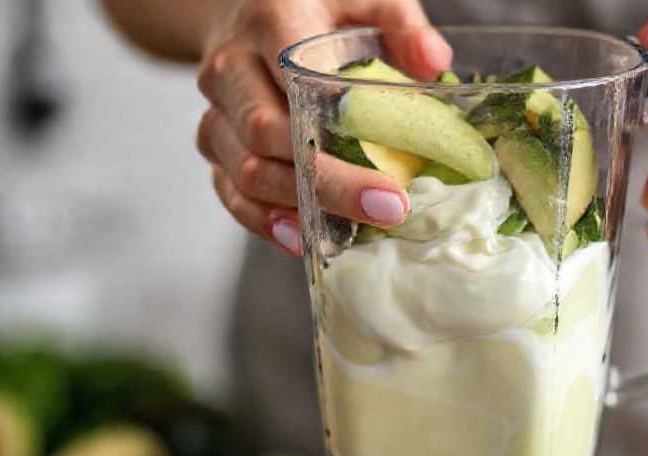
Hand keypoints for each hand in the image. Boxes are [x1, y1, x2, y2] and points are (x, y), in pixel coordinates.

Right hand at [195, 0, 450, 254]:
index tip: (386, 167)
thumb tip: (434, 63)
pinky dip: (265, 222)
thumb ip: (400, 21)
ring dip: (298, 209)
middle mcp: (231, 68)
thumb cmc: (315, 10)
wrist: (243, 13)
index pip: (290, 77)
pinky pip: (231, 194)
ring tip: (351, 234)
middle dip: (327, 180)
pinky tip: (304, 240)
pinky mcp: (214, 148)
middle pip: (265, 135)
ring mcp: (217, 112)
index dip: (335, 129)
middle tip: (387, 208)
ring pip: (243, 172)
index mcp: (270, 22)